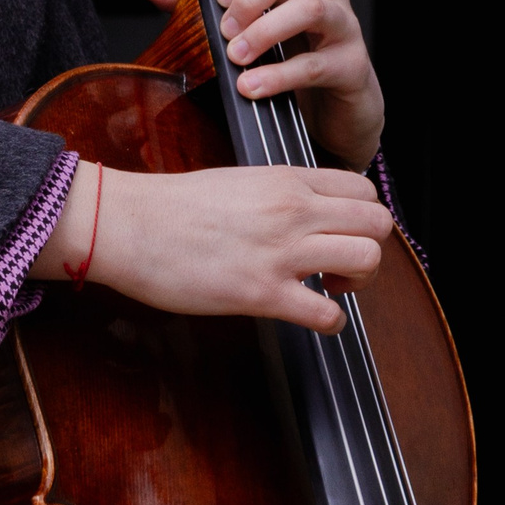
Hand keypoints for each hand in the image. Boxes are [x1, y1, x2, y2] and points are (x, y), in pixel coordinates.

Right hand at [41, 160, 389, 333]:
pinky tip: (312, 317)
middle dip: (371, 251)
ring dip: (358, 284)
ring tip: (328, 289)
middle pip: (378, 224)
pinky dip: (332, 324)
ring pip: (367, 260)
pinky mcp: (263, 292)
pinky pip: (329, 315)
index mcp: (287, 180)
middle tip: (340, 267)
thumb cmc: (173, 208)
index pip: (364, 191)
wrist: (126, 224)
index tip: (340, 236)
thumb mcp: (240, 182)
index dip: (363, 220)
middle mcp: (292, 210)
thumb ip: (282, 195)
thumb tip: (308, 213)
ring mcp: (281, 251)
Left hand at [131, 0, 386, 169]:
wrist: (337, 117)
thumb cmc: (288, 65)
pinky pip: (315, 65)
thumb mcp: (235, 29)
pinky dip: (277, 76)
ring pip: (309, 8)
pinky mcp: (353, 67)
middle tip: (224, 29)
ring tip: (236, 57)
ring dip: (265, 32)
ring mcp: (344, 26)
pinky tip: (251, 89)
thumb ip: (190, 0)